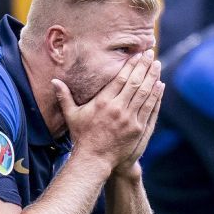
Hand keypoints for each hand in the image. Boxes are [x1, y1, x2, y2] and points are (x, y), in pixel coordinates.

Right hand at [52, 51, 164, 171]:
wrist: (94, 159)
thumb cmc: (81, 136)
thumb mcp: (71, 116)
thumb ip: (64, 97)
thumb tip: (53, 81)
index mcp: (102, 102)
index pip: (120, 78)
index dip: (130, 65)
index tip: (137, 55)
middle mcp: (117, 108)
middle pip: (135, 82)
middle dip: (144, 66)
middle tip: (150, 53)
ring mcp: (130, 119)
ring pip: (145, 93)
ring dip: (152, 77)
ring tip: (157, 65)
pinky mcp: (138, 128)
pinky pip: (149, 107)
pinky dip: (156, 95)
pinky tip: (159, 85)